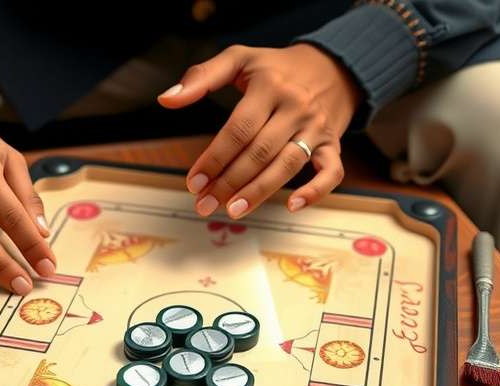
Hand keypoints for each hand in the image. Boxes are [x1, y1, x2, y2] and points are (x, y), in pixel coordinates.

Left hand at [158, 44, 361, 217]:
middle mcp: (296, 107)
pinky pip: (331, 171)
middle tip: (204, 204)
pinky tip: (291, 205)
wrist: (332, 66)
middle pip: (259, 152)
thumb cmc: (275, 68)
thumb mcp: (239, 60)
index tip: (193, 182)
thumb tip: (166, 100)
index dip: (214, 158)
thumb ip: (201, 77)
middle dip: (229, 182)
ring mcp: (316, 127)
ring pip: (287, 165)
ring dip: (258, 192)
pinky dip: (315, 191)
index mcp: (269, 86)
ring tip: (233, 211)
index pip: (238, 129)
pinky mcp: (332, 144)